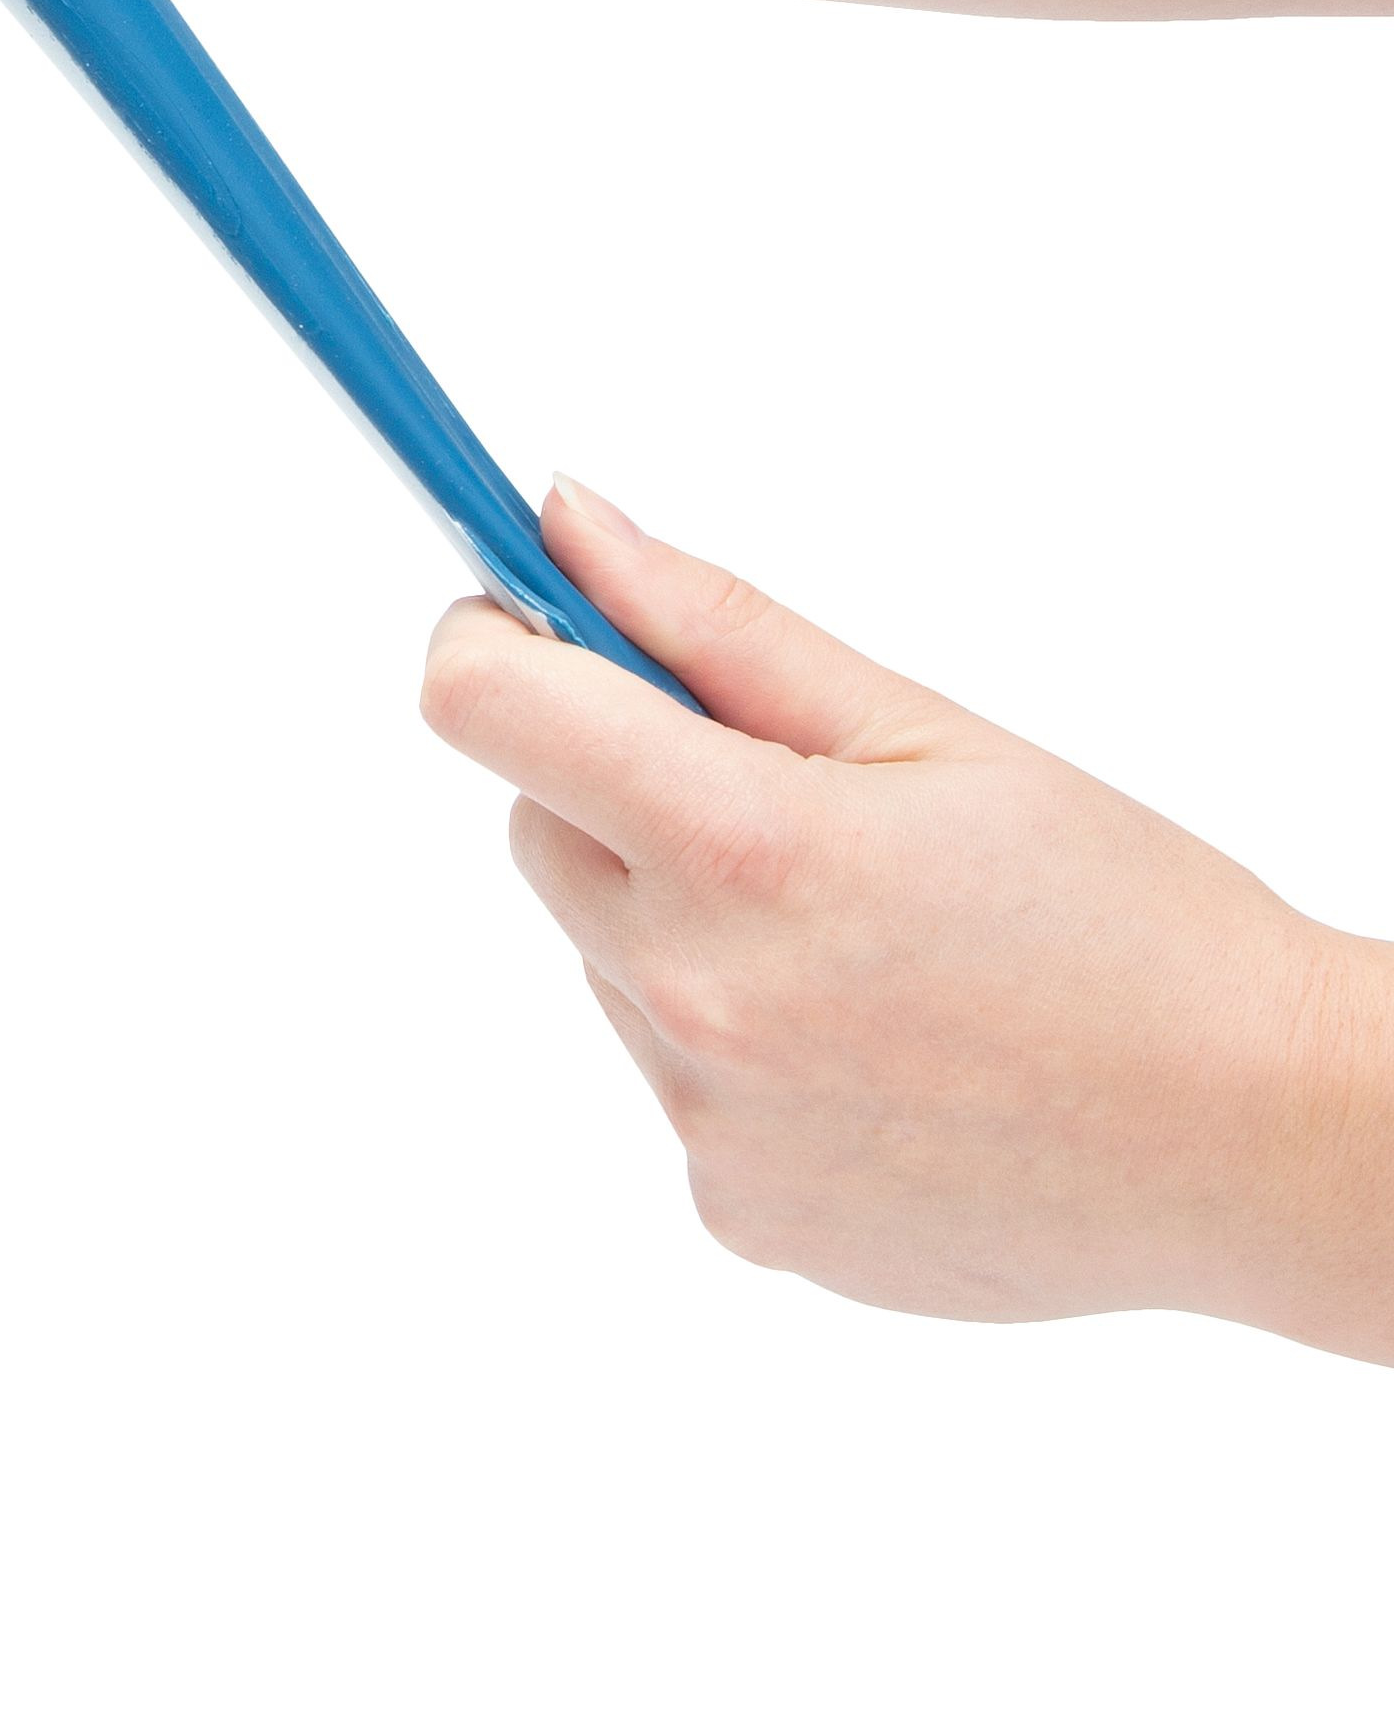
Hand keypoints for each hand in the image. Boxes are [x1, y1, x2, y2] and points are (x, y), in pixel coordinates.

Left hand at [420, 477, 1393, 1363]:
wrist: (1254, 1140)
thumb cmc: (1120, 916)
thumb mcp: (921, 725)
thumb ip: (710, 623)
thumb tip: (557, 523)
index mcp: (740, 847)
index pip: (480, 705)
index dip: (491, 640)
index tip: (537, 623)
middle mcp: (691, 995)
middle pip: (537, 824)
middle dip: (615, 783)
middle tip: (784, 796)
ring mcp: (705, 1120)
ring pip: (602, 952)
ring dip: (680, 916)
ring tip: (865, 941)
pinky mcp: (731, 1209)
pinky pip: (668, 1074)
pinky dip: (734, 1040)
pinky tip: (873, 1046)